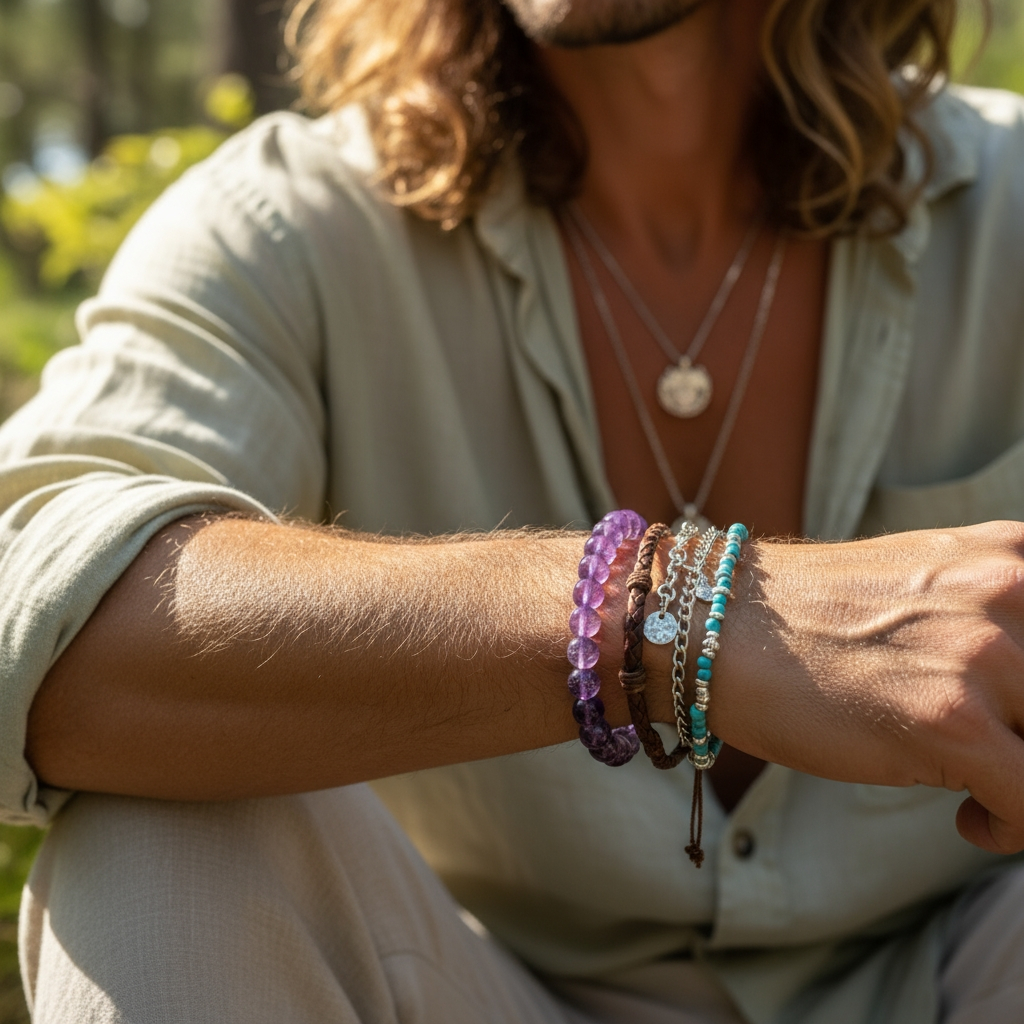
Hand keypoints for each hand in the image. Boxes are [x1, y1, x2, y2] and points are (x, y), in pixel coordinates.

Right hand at [710, 522, 1023, 854]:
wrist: (720, 627)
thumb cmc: (813, 614)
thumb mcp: (929, 582)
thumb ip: (995, 614)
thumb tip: (1022, 688)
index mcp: (1014, 556)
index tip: (1015, 719)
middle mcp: (1011, 592)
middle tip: (997, 751)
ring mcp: (983, 655)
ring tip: (983, 789)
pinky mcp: (952, 722)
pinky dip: (1011, 828)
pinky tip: (969, 821)